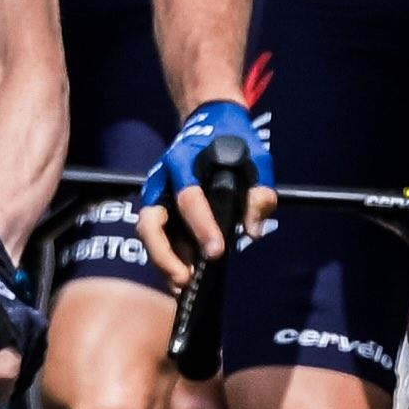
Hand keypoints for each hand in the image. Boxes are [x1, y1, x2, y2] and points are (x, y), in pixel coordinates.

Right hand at [142, 100, 266, 280]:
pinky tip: (184, 278)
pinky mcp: (160, 209)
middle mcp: (162, 181)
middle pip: (150, 222)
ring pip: (149, 235)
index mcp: (184, 163)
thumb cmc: (235, 142)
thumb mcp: (257, 159)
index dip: (202, 227)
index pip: (190, 199)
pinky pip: (157, 238)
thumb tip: (253, 231)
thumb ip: (259, 193)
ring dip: (163, 263)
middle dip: (165, 255)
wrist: (210, 122)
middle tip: (187, 279)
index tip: (217, 252)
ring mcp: (157, 196)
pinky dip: (167, 259)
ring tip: (184, 286)